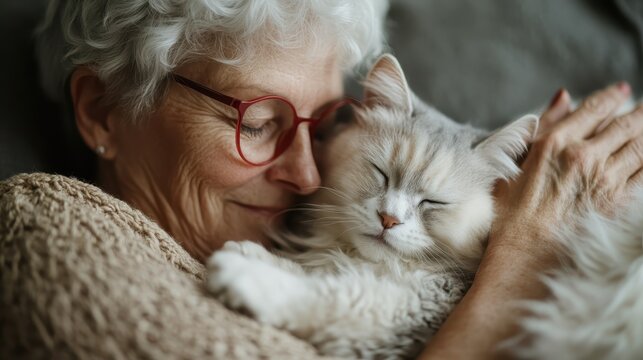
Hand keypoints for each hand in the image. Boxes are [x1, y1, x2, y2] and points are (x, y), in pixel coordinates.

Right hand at [490, 83, 641, 265]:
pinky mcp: (619, 202)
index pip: (595, 108)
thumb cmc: (515, 210)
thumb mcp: (520, 161)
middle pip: (626, 124)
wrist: (526, 252)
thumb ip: (546, 125)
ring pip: (641, 145)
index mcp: (555, 143)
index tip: (622, 91)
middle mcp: (584, 156)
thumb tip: (564, 97)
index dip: (612, 96)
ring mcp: (605, 179)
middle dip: (641, 112)